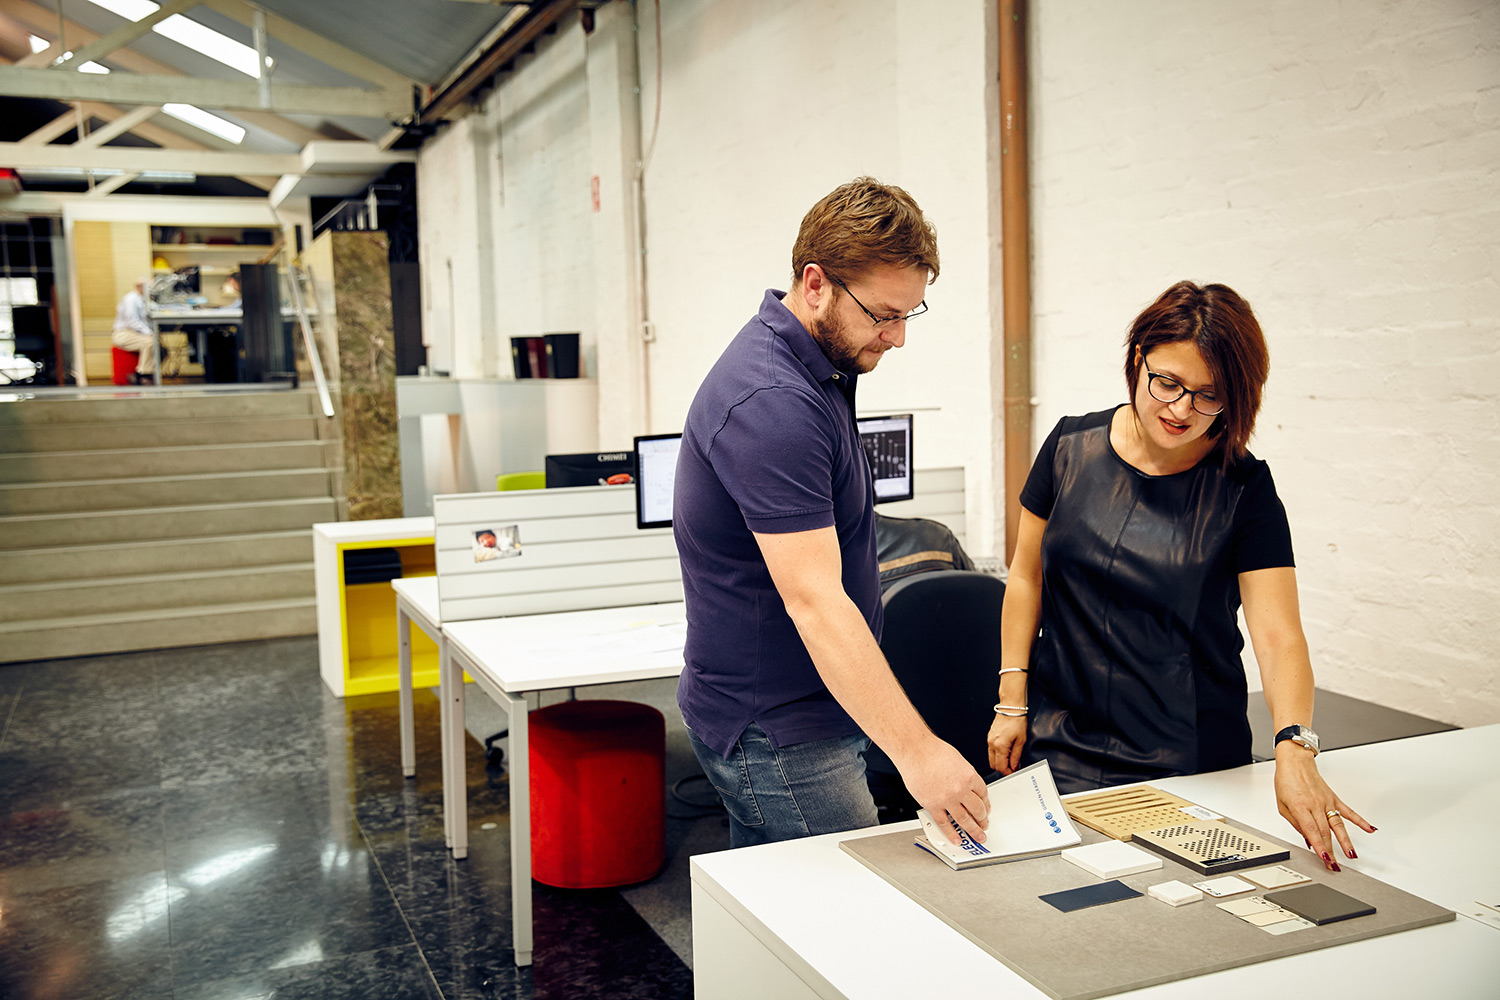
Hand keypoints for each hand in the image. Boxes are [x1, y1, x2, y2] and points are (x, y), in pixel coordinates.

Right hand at [897, 738, 990, 845]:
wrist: (915, 751)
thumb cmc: (932, 751)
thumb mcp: (958, 760)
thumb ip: (963, 775)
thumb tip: (967, 787)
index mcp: (969, 776)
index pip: (983, 794)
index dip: (986, 803)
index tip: (986, 809)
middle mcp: (961, 790)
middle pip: (977, 810)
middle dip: (983, 819)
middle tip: (984, 824)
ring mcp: (947, 799)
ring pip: (964, 820)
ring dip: (973, 830)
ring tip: (978, 836)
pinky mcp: (933, 806)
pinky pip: (944, 824)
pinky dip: (952, 834)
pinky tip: (957, 839)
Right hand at [986, 713, 1027, 773]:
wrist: (1010, 708)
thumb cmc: (1016, 721)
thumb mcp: (1021, 740)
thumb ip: (1016, 755)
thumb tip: (1014, 766)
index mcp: (1000, 746)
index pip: (1001, 767)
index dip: (1008, 772)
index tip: (1013, 772)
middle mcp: (992, 744)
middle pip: (994, 764)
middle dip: (1002, 768)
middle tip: (1012, 768)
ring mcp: (989, 740)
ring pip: (991, 758)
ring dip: (999, 762)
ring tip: (1010, 760)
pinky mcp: (989, 737)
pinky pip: (991, 751)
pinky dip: (997, 755)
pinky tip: (1005, 752)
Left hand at [1273, 745, 1375, 870]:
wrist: (1295, 762)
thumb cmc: (1286, 781)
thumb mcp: (1283, 805)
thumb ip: (1296, 824)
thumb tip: (1308, 839)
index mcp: (1300, 806)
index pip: (1312, 830)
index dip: (1319, 846)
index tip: (1324, 858)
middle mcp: (1316, 804)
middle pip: (1325, 832)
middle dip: (1331, 851)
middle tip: (1334, 866)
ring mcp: (1327, 802)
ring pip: (1339, 825)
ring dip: (1346, 842)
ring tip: (1352, 855)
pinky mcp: (1334, 799)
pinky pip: (1349, 812)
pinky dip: (1361, 821)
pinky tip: (1370, 829)